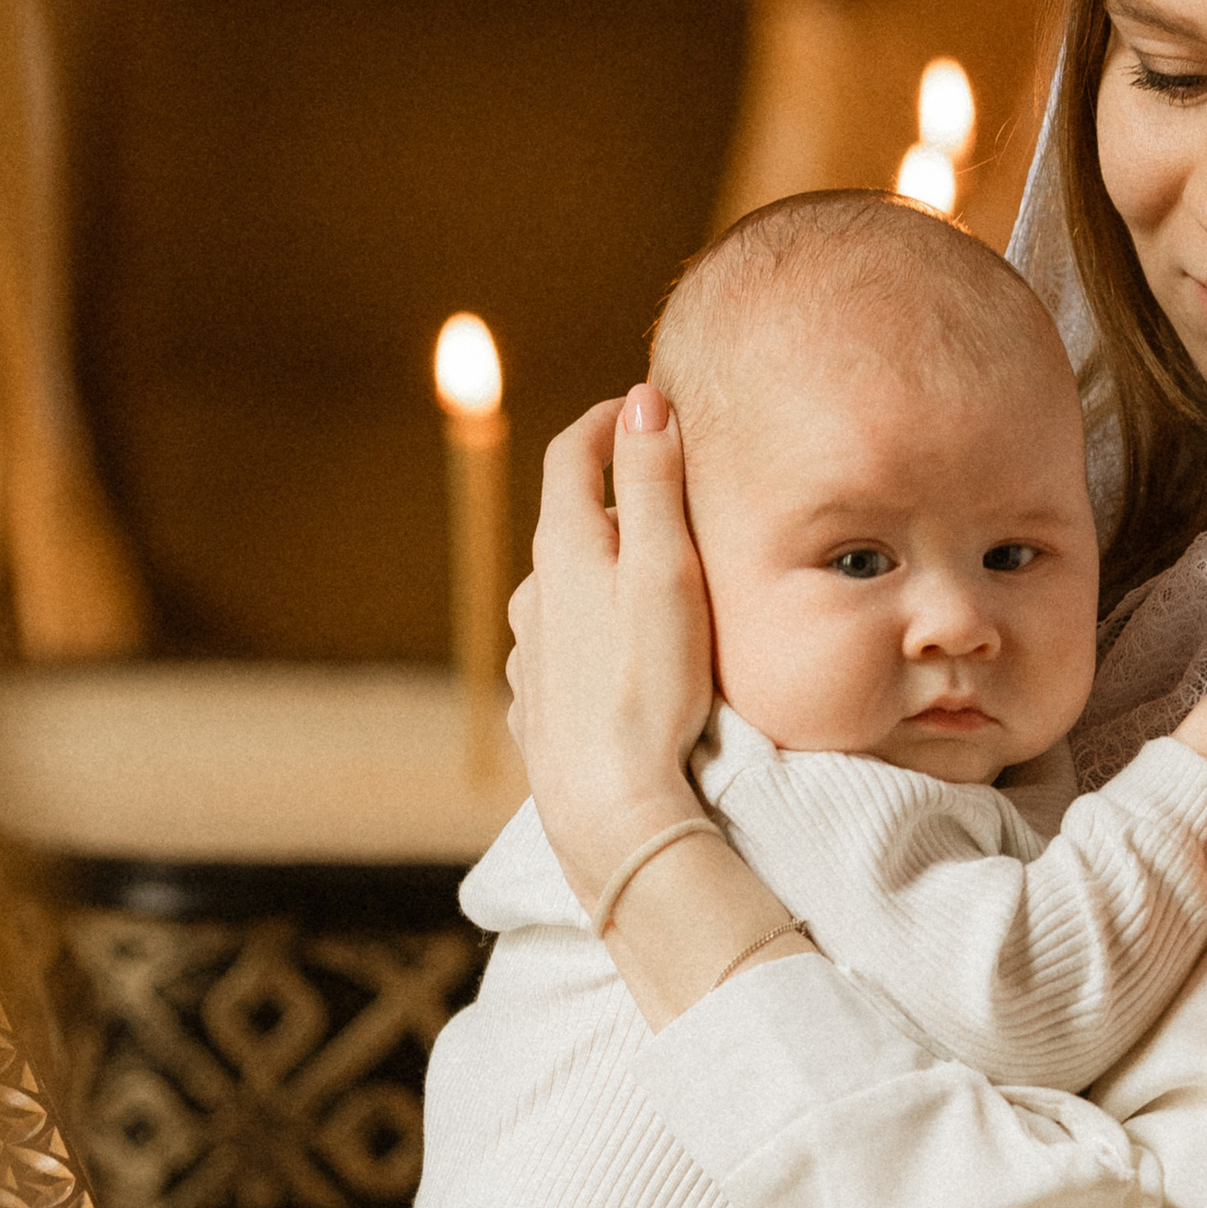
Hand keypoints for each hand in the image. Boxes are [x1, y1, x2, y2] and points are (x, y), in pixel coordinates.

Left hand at [511, 385, 713, 909]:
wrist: (609, 806)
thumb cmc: (649, 685)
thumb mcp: (666, 569)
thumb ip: (654, 482)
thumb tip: (643, 401)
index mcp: (563, 548)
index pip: (572, 453)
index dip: (608, 420)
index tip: (644, 404)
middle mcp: (534, 592)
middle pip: (572, 519)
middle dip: (619, 495)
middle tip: (676, 491)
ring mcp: (530, 651)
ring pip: (568, 584)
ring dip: (608, 565)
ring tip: (662, 578)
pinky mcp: (540, 702)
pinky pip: (565, 642)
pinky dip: (596, 624)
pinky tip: (629, 651)